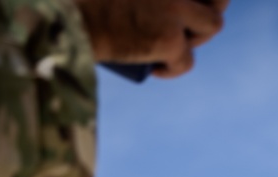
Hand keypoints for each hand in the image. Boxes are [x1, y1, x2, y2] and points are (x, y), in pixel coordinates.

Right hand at [74, 0, 228, 77]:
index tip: (199, 3)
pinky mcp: (170, 40)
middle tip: (191, 21)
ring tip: (171, 42)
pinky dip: (173, 68)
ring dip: (197, 36)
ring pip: (212, 25)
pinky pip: (188, 60)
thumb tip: (155, 6)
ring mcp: (176, 8)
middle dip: (210, 9)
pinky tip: (156, 68)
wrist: (65, 17)